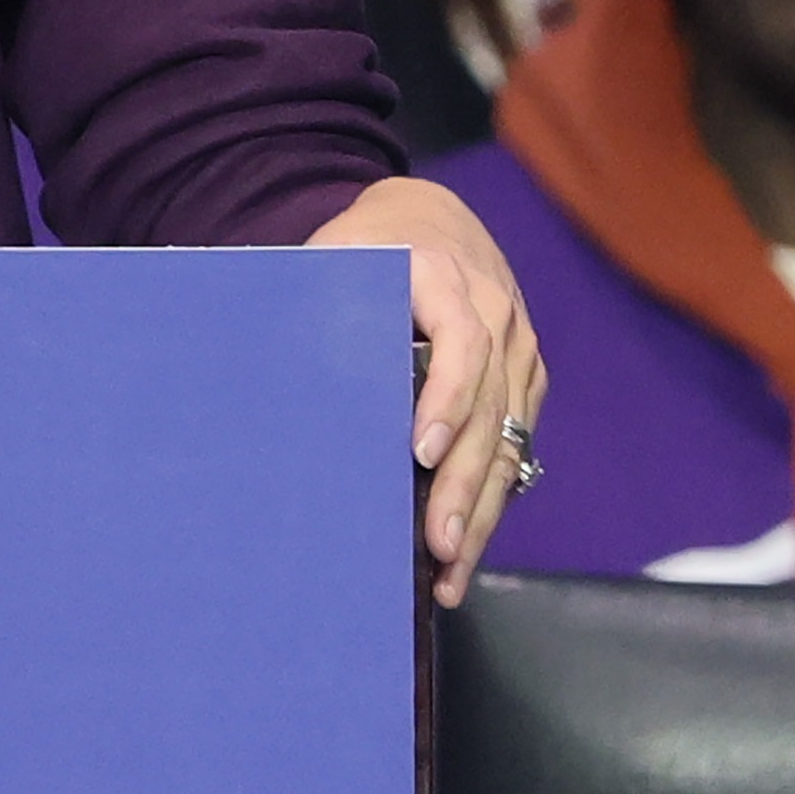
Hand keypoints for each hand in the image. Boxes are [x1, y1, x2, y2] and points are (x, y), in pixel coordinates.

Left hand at [315, 174, 542, 603]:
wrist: (429, 221)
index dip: (445, 400)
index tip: (419, 452)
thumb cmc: (365, 250)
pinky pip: (514, 446)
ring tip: (452, 572)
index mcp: (445, 277)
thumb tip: (268, 382)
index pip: (461, 345)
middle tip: (438, 546)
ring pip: (508, 439)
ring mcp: (518, 350)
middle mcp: (496, 314)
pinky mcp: (525, 381)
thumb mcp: (333, 260)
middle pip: (490, 409)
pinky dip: (491, 500)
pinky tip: (465, 548)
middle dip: (463, 485)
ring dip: (481, 510)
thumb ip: (315, 311)